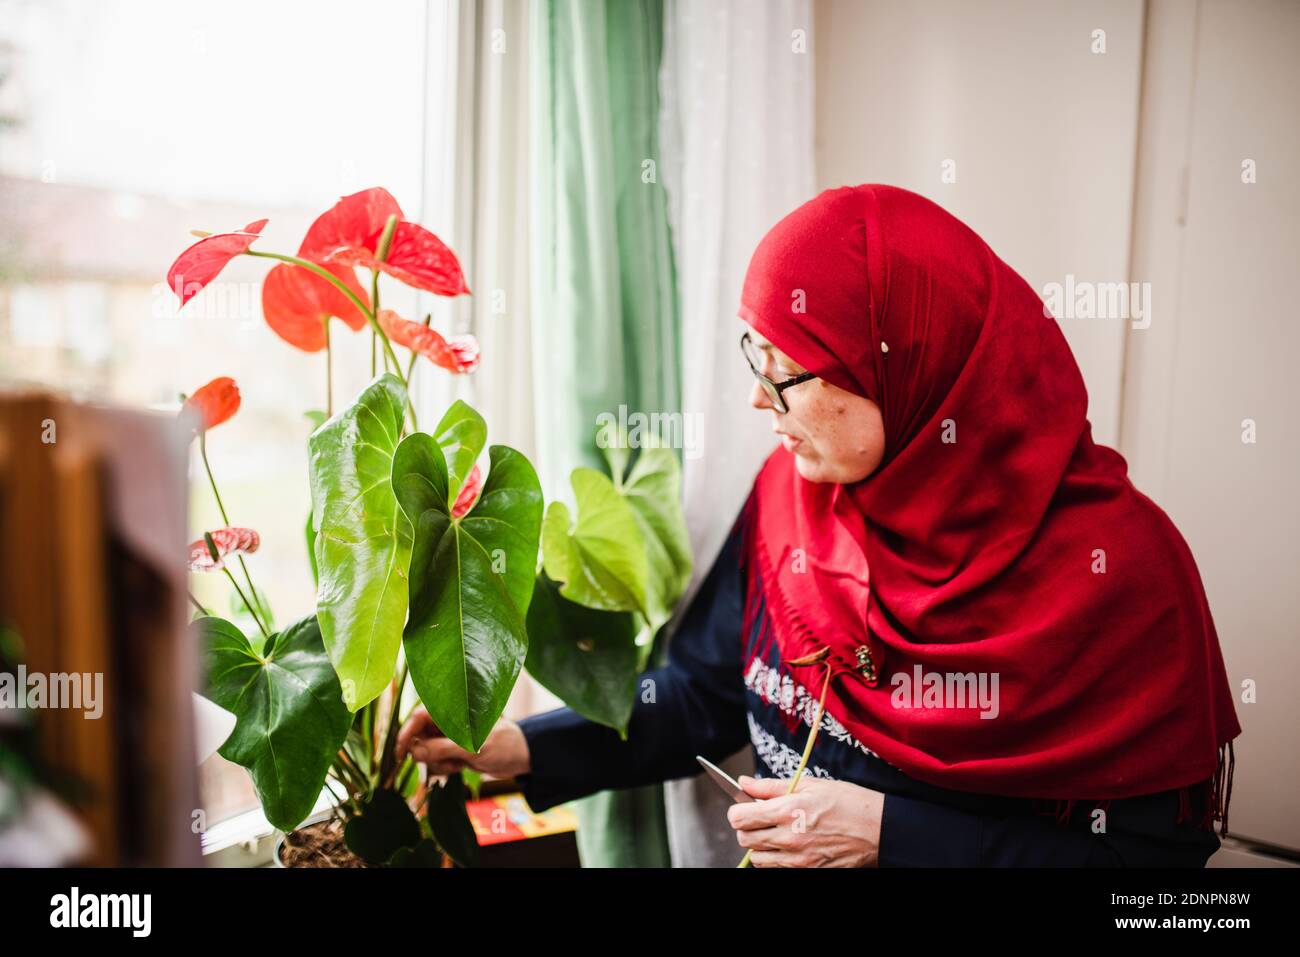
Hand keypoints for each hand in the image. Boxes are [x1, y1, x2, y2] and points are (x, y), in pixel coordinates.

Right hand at [395, 707, 530, 778]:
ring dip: (438, 763)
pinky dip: (445, 767)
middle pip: (418, 737)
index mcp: (452, 710)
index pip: (418, 717)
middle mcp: (447, 721)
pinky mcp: (452, 750)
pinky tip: (462, 767)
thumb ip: (442, 749)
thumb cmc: (503, 744)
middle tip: (446, 762)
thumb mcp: (473, 748)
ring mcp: (449, 736)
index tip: (401, 753)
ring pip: (426, 752)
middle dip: (426, 754)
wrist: (522, 756)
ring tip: (460, 764)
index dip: (406, 734)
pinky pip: (437, 761)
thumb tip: (414, 752)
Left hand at [727, 775, 882, 866]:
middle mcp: (789, 838)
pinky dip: (775, 859)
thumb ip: (771, 786)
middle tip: (760, 818)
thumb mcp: (809, 784)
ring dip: (759, 845)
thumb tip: (744, 783)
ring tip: (775, 832)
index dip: (737, 810)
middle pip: (744, 840)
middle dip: (746, 828)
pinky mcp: (807, 870)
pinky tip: (788, 845)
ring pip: (757, 859)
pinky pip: (777, 869)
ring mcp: (798, 859)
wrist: (879, 830)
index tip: (745, 806)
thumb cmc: (847, 802)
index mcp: (788, 810)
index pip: (739, 818)